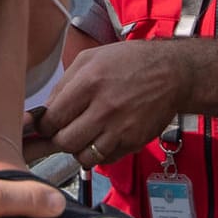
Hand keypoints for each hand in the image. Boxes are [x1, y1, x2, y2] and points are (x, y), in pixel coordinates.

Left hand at [38, 40, 184, 166]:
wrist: (173, 73)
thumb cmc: (130, 62)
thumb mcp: (90, 59)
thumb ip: (63, 85)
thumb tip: (43, 113)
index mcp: (89, 83)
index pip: (51, 119)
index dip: (43, 125)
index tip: (45, 125)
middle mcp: (105, 108)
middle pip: (64, 142)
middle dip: (58, 139)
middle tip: (63, 131)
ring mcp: (121, 128)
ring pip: (83, 157)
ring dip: (78, 149)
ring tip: (84, 134)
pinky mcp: (134, 142)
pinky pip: (105, 159)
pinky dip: (98, 153)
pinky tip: (103, 136)